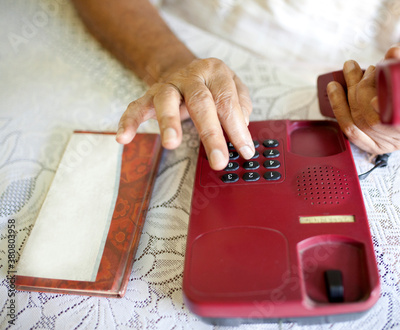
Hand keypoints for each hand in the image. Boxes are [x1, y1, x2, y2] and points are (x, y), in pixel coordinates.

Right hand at [116, 57, 254, 169]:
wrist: (183, 67)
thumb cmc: (212, 85)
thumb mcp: (233, 87)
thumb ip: (240, 105)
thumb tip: (241, 127)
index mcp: (215, 72)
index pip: (227, 102)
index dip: (237, 128)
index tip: (244, 151)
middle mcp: (191, 76)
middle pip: (200, 103)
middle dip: (211, 134)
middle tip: (219, 160)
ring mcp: (168, 85)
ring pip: (166, 100)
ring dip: (169, 122)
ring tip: (172, 144)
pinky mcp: (149, 95)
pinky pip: (136, 107)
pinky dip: (129, 121)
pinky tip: (123, 138)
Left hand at [326, 43, 399, 154]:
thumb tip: (395, 51)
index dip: (387, 115)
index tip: (375, 100)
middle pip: (375, 121)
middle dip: (366, 90)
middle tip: (370, 70)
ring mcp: (382, 145)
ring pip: (359, 121)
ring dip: (350, 92)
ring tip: (351, 69)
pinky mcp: (366, 143)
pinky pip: (348, 127)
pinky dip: (338, 105)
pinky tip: (334, 88)